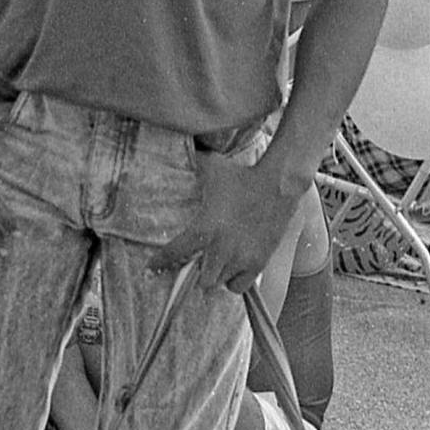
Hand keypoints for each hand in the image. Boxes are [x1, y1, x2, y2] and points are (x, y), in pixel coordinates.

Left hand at [153, 153, 297, 294]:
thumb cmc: (243, 175)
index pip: (175, 253)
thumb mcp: (213, 167)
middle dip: (196, 274)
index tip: (151, 269)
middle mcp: (221, 249)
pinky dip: (234, 281)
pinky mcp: (259, 262)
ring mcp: (241, 258)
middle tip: (198, 263)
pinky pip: (239, 286)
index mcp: (204, 228)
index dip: (160, 262)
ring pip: (219, 283)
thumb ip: (194, 162)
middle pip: (201, 280)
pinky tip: (234, 270)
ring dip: (216, 276)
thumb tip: (182, 142)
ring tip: (217, 264)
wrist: (278, 184)